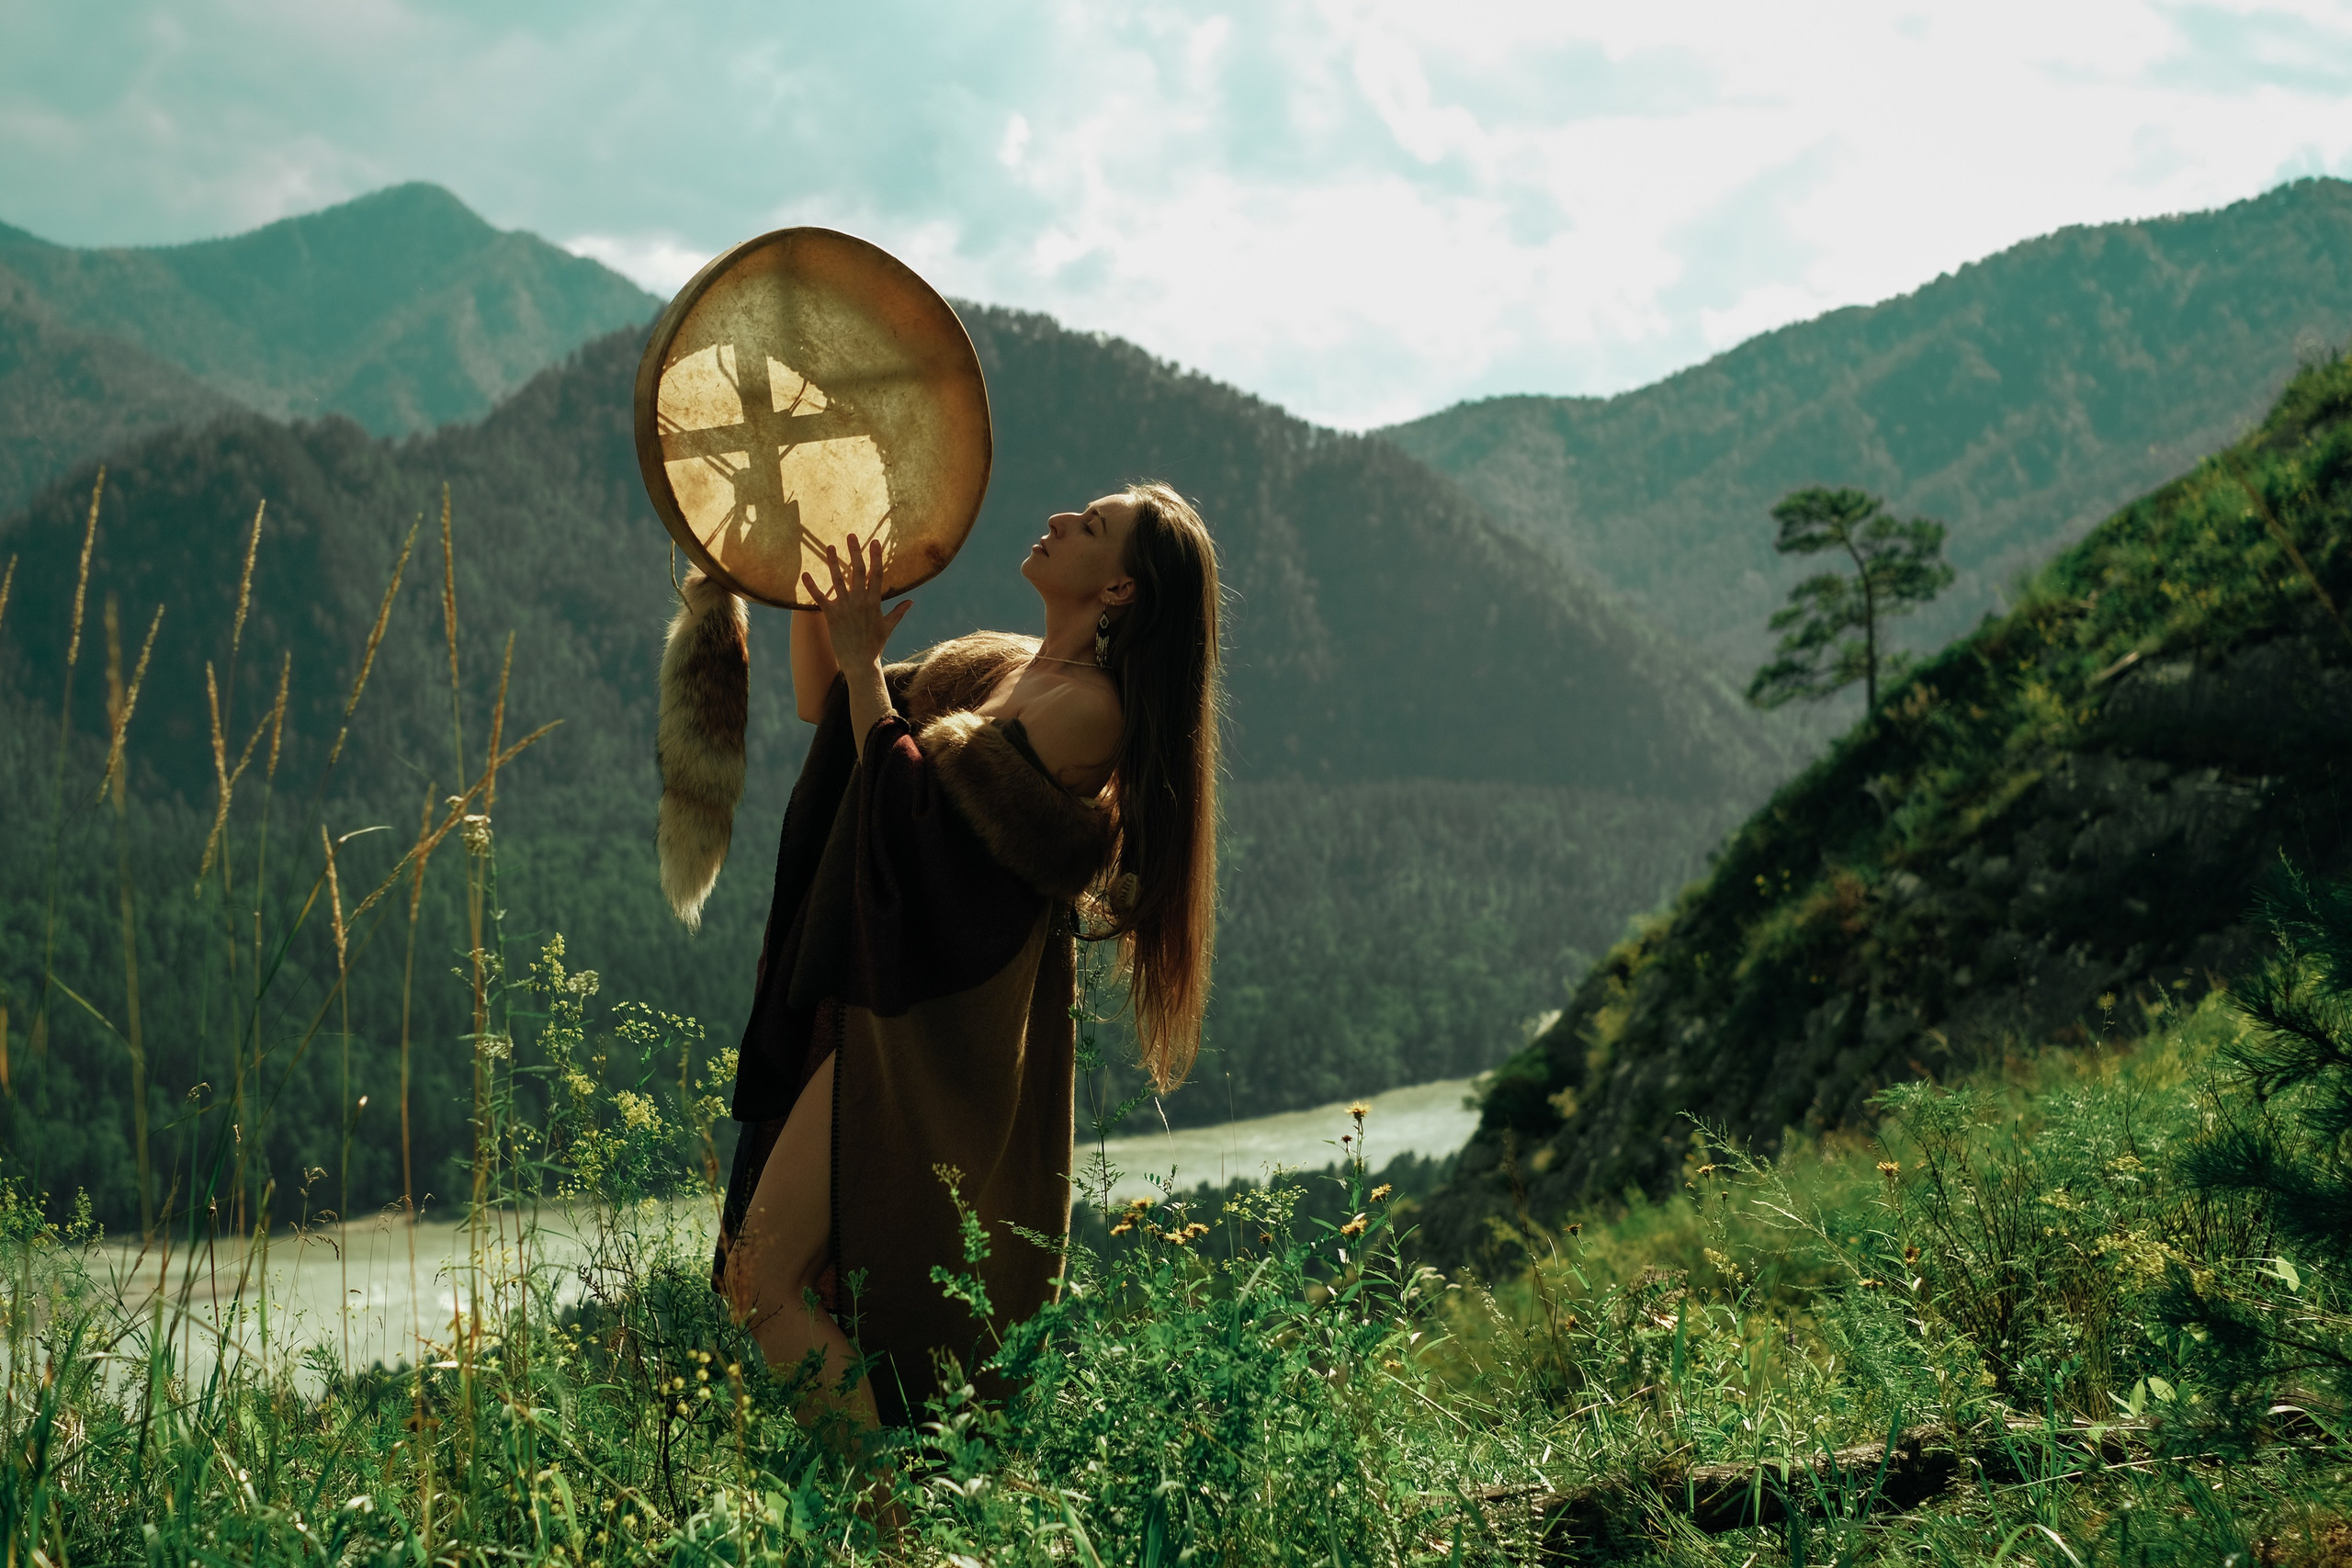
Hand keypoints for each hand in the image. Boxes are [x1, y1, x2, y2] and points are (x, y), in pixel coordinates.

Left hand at [803, 532, 911, 671]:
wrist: (861, 662)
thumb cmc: (875, 645)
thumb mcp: (888, 627)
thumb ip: (898, 612)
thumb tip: (911, 601)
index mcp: (874, 602)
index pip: (877, 575)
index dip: (876, 557)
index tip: (875, 542)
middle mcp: (860, 601)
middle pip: (858, 571)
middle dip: (855, 552)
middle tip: (851, 535)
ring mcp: (846, 608)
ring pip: (839, 580)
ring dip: (833, 562)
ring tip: (829, 546)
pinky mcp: (832, 616)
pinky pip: (821, 598)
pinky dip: (812, 587)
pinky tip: (805, 574)